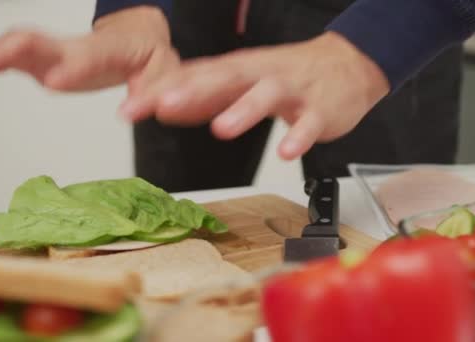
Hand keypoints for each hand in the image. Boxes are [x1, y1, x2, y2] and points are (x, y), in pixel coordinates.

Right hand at [0, 6, 178, 91]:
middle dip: (11, 54)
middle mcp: (78, 47)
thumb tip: (127, 115)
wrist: (138, 36)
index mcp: (109, 51)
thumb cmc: (150, 56)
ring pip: (21, 45)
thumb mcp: (163, 74)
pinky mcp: (49, 59)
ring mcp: (59, 51)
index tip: (54, 80)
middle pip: (40, 42)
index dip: (71, 67)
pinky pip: (16, 57)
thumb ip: (149, 95)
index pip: (88, 57)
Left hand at [118, 32, 389, 159]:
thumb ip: (203, 96)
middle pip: (224, 79)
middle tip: (162, 106)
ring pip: (267, 96)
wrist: (345, 65)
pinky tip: (286, 152)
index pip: (193, 79)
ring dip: (244, 111)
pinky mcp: (319, 110)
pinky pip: (310, 123)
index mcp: (237, 70)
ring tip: (222, 129)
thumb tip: (162, 108)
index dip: (160, 93)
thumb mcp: (241, 81)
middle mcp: (260, 76)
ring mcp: (291, 91)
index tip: (128, 110)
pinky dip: (299, 136)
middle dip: (192, 92)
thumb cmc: (288, 74)